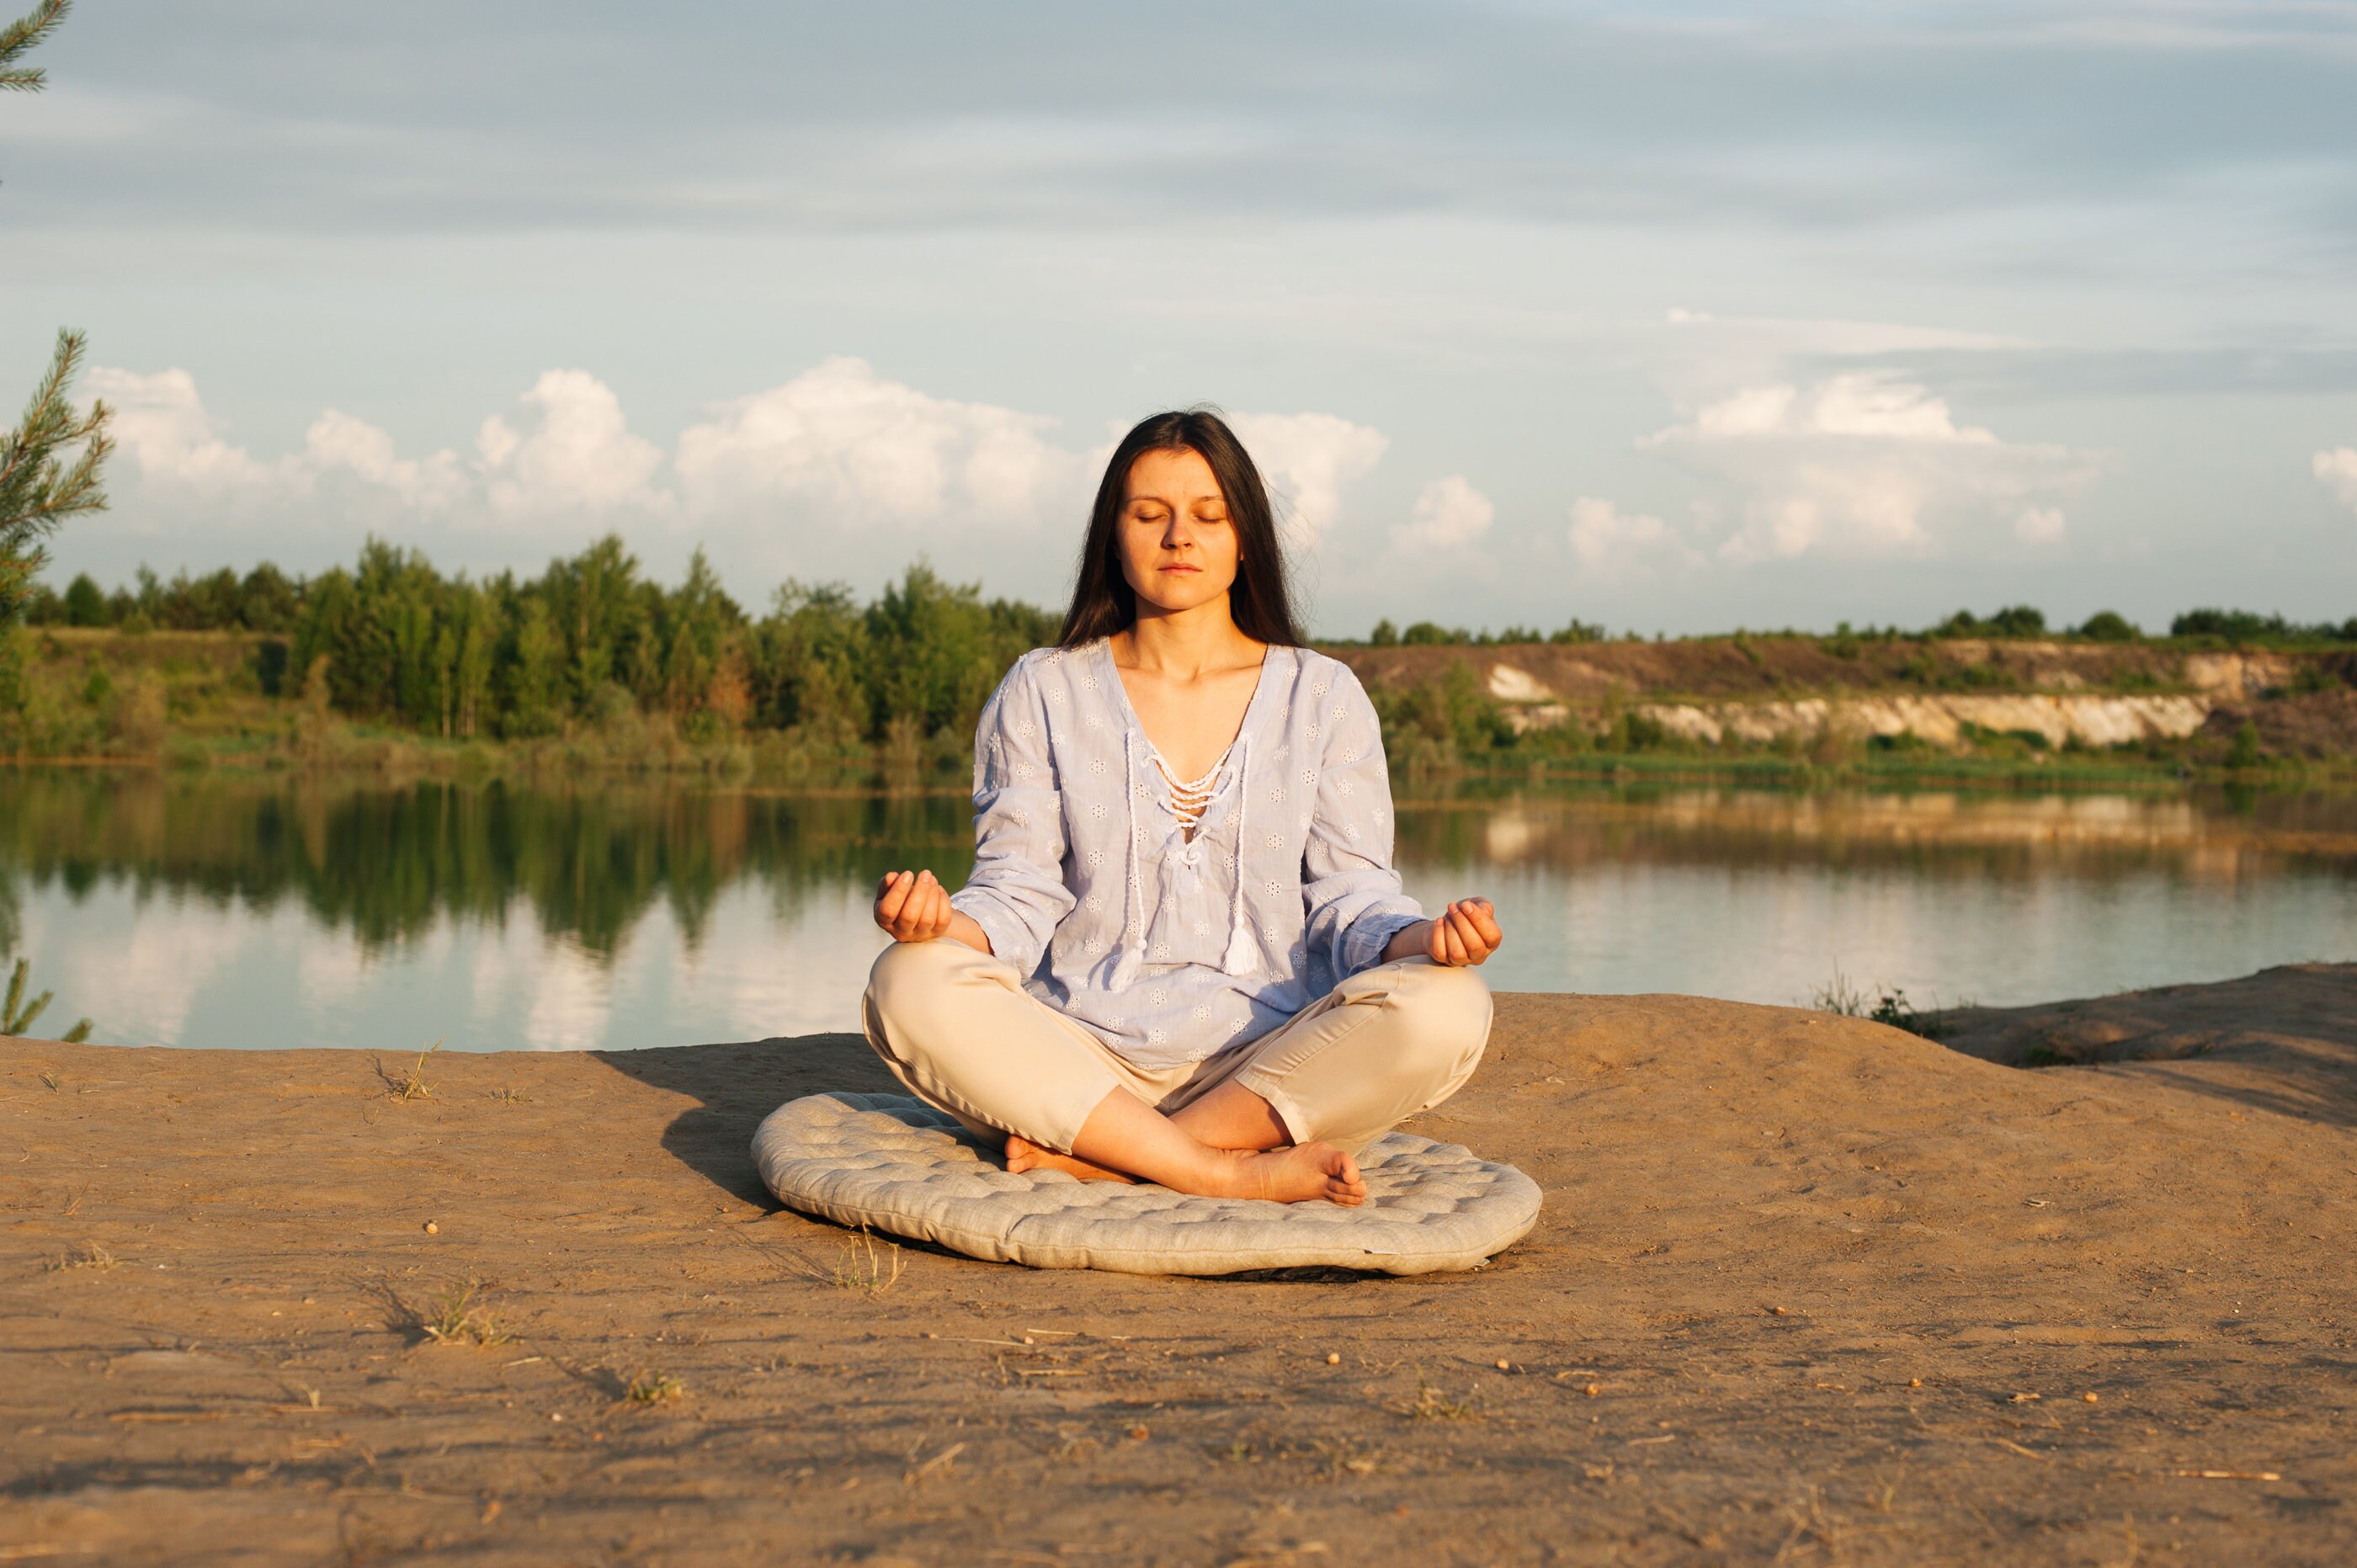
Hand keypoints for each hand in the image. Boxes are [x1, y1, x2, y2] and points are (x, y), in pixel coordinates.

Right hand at [873, 869, 953, 942]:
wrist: (916, 914)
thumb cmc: (899, 899)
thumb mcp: (888, 891)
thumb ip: (887, 884)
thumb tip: (892, 877)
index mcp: (883, 920)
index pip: (888, 910)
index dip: (898, 891)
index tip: (908, 873)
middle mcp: (900, 931)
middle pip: (909, 916)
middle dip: (920, 891)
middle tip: (925, 874)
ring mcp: (919, 935)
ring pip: (927, 919)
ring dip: (932, 895)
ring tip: (931, 879)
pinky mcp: (936, 933)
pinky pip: (943, 920)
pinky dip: (943, 901)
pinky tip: (938, 889)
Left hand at [1386, 896, 1504, 966]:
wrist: (1444, 922)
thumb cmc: (1464, 912)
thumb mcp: (1476, 904)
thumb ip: (1483, 906)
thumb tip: (1480, 910)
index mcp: (1491, 940)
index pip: (1492, 936)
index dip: (1479, 920)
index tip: (1466, 904)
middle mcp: (1479, 955)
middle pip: (1474, 945)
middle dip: (1462, 923)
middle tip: (1451, 907)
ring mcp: (1461, 960)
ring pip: (1458, 953)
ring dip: (1450, 931)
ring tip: (1445, 915)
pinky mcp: (1443, 960)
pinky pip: (1441, 953)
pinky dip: (1438, 936)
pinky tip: (1436, 922)